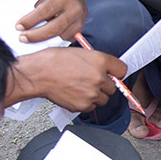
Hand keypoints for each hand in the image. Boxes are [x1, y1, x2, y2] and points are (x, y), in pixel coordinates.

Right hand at [10, 48, 125, 111]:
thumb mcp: (80, 52)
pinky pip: (91, 107)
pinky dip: (85, 103)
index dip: (116, 72)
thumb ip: (97, 62)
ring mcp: (92, 93)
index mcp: (100, 61)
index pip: (122, 70)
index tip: (112, 74)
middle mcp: (99, 77)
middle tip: (89, 81)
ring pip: (103, 99)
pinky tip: (75, 94)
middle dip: (103, 85)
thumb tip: (106, 70)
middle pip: (113, 87)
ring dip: (95, 95)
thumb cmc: (54, 60)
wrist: (38, 73)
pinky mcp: (83, 105)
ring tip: (80, 87)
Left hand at [16, 0, 86, 42]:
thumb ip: (39, 10)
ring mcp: (79, 22)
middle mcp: (75, 10)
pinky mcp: (80, 31)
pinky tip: (44, 41)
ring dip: (43, 41)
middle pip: (54, 28)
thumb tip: (25, 25)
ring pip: (59, 37)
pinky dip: (53, 42)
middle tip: (22, 38)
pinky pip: (64, 40)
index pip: (45, 12)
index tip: (18, 26)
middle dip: (36, 35)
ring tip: (31, 40)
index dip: (30, 20)